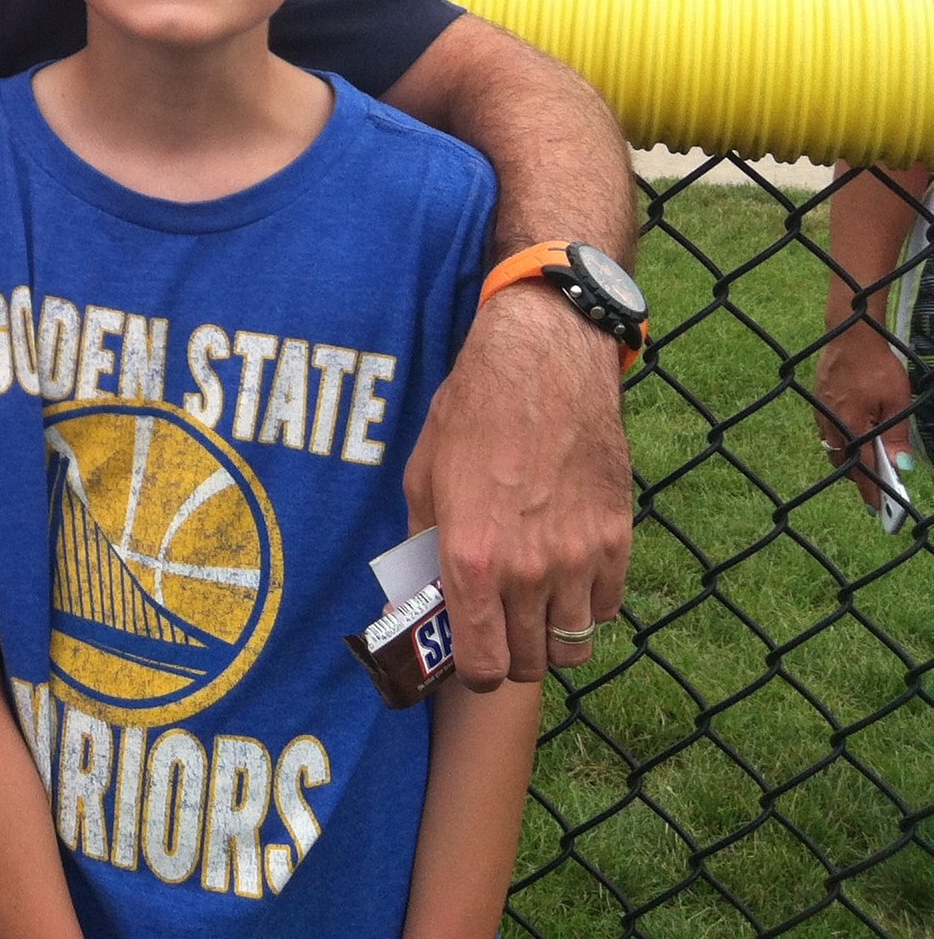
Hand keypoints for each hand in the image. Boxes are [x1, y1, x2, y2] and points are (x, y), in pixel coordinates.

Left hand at [405, 282, 632, 687]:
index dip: (474, 672)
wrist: (542, 367)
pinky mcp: (618, 540)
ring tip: (533, 608)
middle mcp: (529, 570)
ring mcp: (579, 558)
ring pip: (574, 644)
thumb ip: (424, 545)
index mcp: (472, 558)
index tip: (470, 660)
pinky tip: (566, 577)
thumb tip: (423, 594)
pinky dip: (587, 605)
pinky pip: (607, 608)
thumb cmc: (471, 415)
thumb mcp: (423, 479)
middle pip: (531, 663)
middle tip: (500, 631)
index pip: (483, 665)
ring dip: (551, 636)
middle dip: (511, 657)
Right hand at [814, 321, 916, 513]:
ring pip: (832, 447)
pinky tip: (852, 435)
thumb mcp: (896, 402)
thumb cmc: (877, 367)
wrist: (849, 334)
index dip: (872, 491)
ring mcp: (820, 412)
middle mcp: (830, 424)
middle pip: (842, 462)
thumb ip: (897, 436)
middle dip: (858, 477)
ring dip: (848, 459)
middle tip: (874, 489)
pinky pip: (827, 431)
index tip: (879, 510)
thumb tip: (902, 467)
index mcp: (849, 427)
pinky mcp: (817, 401)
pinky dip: (841, 441)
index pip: (862, 469)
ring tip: (864, 465)